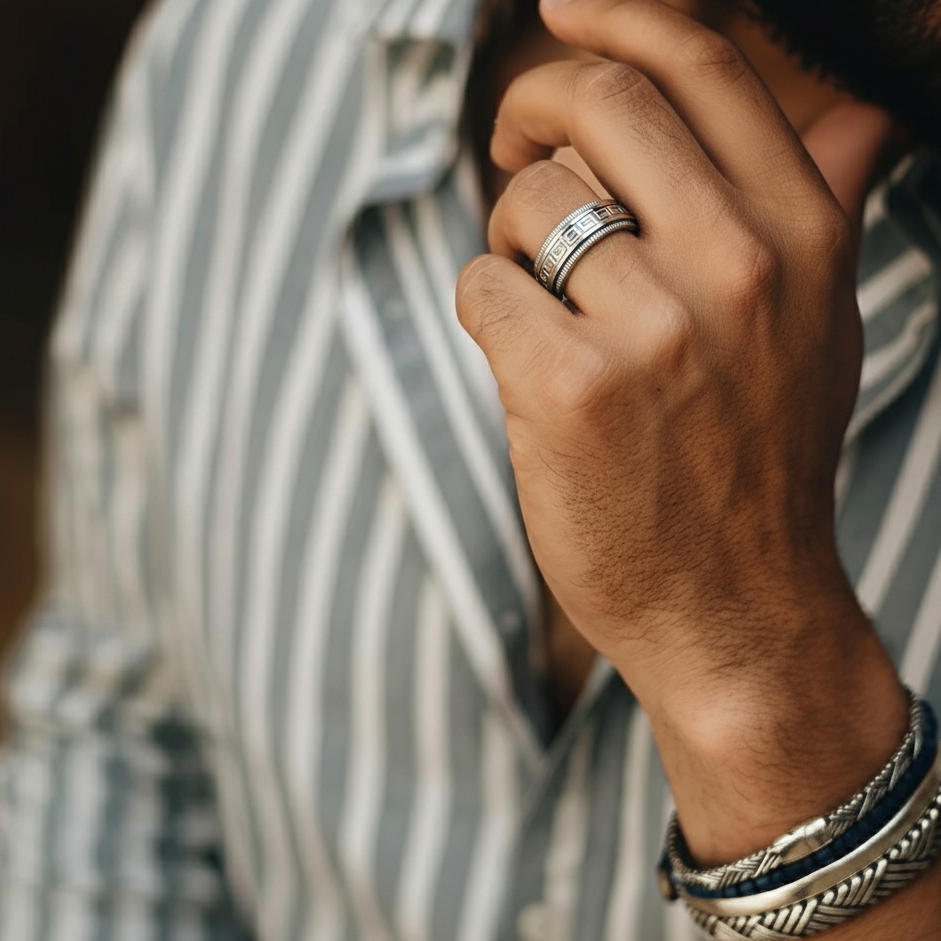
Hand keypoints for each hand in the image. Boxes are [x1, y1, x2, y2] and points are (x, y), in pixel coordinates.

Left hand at [456, 0, 909, 864]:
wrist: (733, 607)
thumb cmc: (755, 466)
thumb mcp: (819, 331)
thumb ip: (823, 212)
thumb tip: (856, 118)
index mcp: (801, 233)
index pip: (700, 67)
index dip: (617, 19)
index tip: (562, 11)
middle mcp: (738, 263)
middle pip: (596, 107)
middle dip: (533, 111)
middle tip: (514, 147)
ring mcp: (652, 326)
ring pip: (528, 204)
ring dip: (513, 242)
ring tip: (545, 303)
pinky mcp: (568, 388)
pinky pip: (483, 286)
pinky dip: (486, 313)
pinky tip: (525, 361)